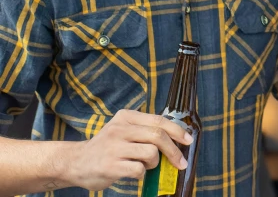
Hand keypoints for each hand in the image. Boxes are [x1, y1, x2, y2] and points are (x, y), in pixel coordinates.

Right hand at [62, 109, 192, 190]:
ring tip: (144, 165)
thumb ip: (145, 130)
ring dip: (153, 163)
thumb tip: (176, 138)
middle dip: (174, 151)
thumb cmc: (106, 147)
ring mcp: (114, 147)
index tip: (188, 140)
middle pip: (158, 136)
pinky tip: (134, 173)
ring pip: (151, 153)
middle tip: (180, 162)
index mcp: (126, 117)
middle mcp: (120, 129)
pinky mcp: (110, 165)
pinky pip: (139, 169)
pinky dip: (141, 174)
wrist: (75, 162)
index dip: (177, 131)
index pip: (158, 120)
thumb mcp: (123, 130)